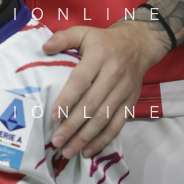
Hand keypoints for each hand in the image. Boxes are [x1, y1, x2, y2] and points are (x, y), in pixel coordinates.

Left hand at [42, 20, 169, 159]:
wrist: (138, 44)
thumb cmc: (104, 41)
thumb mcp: (84, 32)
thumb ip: (64, 38)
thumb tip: (44, 48)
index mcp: (99, 55)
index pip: (81, 80)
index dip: (67, 99)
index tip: (53, 116)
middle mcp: (113, 74)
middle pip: (91, 104)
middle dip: (72, 125)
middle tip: (56, 141)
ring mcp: (124, 90)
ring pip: (103, 118)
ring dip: (85, 137)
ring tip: (68, 150)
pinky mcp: (131, 102)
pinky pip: (117, 125)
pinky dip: (103, 140)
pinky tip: (88, 151)